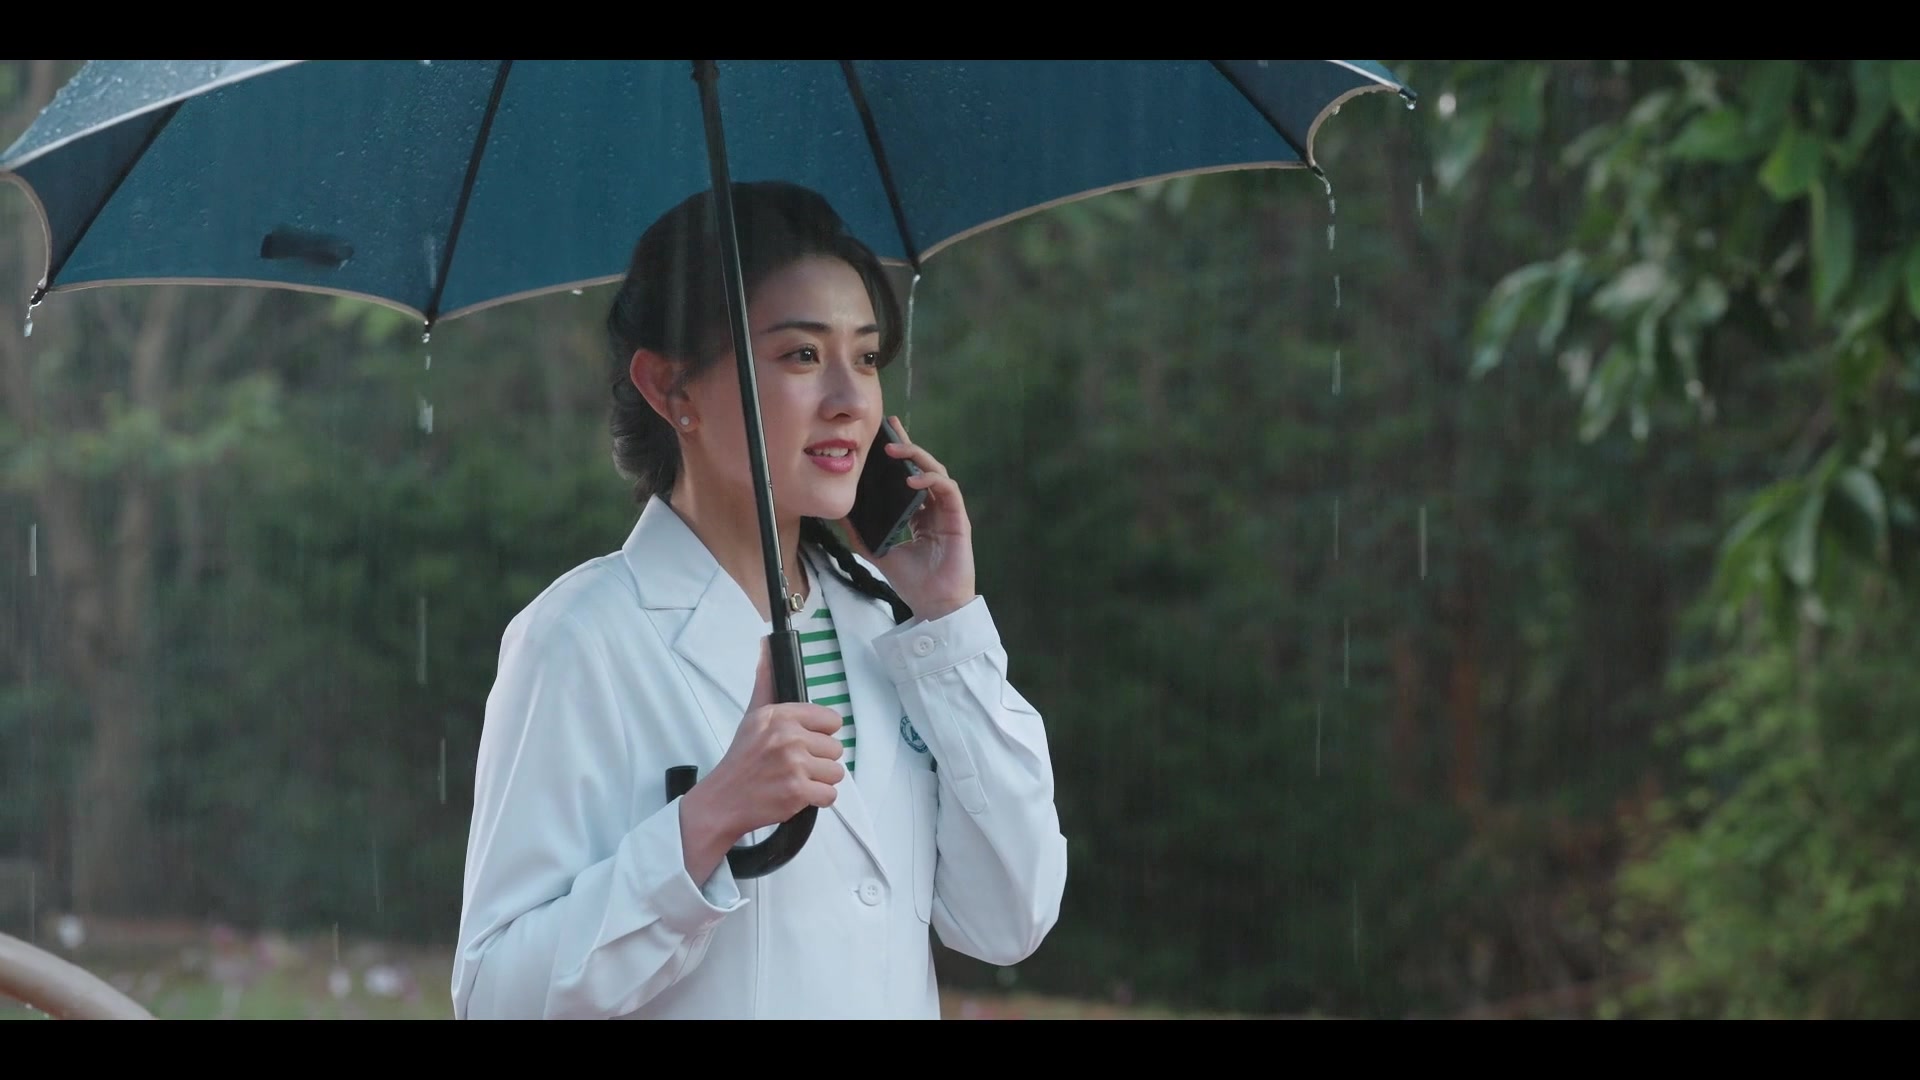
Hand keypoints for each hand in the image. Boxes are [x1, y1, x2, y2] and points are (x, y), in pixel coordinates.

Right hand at [680, 641, 844, 880]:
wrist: (722, 800)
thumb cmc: (741, 761)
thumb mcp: (752, 717)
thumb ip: (766, 684)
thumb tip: (766, 647)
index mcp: (780, 715)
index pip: (831, 720)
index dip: (820, 735)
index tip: (802, 743)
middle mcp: (788, 736)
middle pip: (836, 748)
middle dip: (818, 760)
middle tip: (793, 766)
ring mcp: (794, 764)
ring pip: (836, 772)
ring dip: (819, 781)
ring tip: (795, 780)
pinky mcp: (797, 791)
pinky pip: (830, 794)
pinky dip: (817, 799)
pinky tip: (796, 795)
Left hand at [839, 416, 976, 620]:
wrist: (933, 605)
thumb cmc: (911, 582)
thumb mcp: (877, 551)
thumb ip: (860, 532)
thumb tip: (837, 512)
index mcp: (919, 513)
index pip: (909, 476)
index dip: (900, 454)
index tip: (884, 435)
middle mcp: (935, 508)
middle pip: (924, 466)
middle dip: (908, 445)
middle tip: (890, 428)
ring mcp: (948, 512)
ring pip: (937, 472)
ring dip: (918, 457)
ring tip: (896, 451)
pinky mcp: (959, 519)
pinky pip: (948, 490)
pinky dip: (931, 480)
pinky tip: (912, 480)